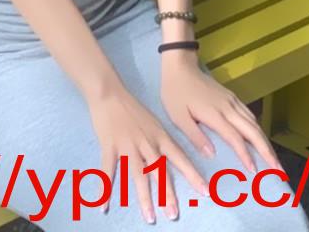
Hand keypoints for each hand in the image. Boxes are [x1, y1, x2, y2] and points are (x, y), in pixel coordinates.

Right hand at [87, 80, 208, 222]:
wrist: (109, 92)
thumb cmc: (132, 108)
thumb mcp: (153, 122)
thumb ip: (162, 142)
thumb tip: (174, 159)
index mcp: (159, 136)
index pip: (179, 158)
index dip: (192, 175)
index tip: (205, 192)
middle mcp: (147, 142)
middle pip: (159, 171)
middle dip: (167, 193)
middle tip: (173, 214)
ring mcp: (128, 145)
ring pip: (137, 174)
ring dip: (144, 197)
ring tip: (150, 217)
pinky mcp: (110, 146)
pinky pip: (107, 170)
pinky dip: (105, 189)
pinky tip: (104, 205)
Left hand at [159, 56, 284, 176]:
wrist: (180, 66)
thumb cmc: (175, 92)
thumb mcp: (177, 115)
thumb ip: (195, 135)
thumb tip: (212, 154)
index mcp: (214, 114)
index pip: (235, 138)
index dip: (246, 155)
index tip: (255, 171)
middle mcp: (228, 107)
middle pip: (253, 131)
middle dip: (267, 151)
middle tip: (278, 170)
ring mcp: (232, 101)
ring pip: (254, 123)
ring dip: (265, 142)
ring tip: (274, 160)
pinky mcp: (232, 97)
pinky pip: (250, 115)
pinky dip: (259, 129)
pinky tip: (261, 138)